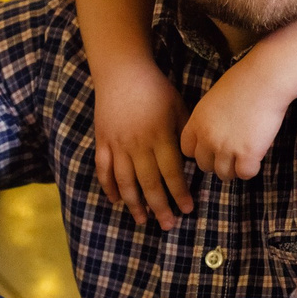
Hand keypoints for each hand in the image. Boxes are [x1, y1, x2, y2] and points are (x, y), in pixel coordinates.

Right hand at [92, 61, 193, 226]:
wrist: (123, 72)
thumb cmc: (156, 89)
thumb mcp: (178, 107)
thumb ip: (185, 134)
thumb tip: (193, 160)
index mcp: (160, 136)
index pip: (171, 173)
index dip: (180, 193)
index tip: (188, 209)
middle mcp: (138, 145)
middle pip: (149, 183)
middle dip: (160, 207)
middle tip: (169, 225)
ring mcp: (117, 145)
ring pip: (125, 182)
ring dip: (135, 204)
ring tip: (143, 220)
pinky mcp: (103, 142)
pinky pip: (104, 169)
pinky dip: (109, 187)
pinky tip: (116, 201)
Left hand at [180, 57, 293, 181]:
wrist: (264, 79)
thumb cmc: (244, 82)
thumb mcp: (214, 99)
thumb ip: (209, 119)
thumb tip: (215, 134)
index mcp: (197, 121)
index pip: (187, 150)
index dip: (200, 151)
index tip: (212, 148)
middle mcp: (207, 137)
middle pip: (204, 165)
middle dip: (217, 162)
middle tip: (232, 153)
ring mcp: (226, 147)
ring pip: (224, 174)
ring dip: (234, 169)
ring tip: (245, 157)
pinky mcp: (247, 153)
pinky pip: (245, 174)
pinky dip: (251, 169)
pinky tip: (257, 157)